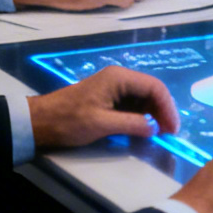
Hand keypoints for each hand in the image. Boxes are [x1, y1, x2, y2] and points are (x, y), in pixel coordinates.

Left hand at [28, 66, 178, 148]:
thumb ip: (132, 124)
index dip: (167, 107)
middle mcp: (120, 79)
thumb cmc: (69, 120)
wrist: (41, 122)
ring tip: (159, 134)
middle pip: (151, 91)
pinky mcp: (109, 99)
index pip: (154, 87)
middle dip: (162, 111)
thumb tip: (156, 128)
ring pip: (144, 99)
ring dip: (153, 115)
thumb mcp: (102, 124)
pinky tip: (144, 130)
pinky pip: (133, 105)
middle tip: (169, 133)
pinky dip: (142, 117)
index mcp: (119, 78)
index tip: (172, 128)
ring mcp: (114, 88)